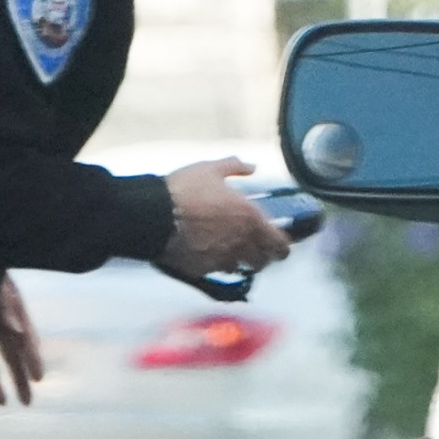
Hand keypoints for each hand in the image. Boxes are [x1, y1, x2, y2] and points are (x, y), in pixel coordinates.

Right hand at [160, 157, 290, 280]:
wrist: (154, 215)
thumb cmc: (183, 191)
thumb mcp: (211, 169)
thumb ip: (235, 167)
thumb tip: (252, 167)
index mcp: (249, 219)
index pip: (279, 243)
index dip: (283, 247)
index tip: (282, 246)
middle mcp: (239, 244)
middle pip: (262, 261)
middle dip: (263, 256)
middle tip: (258, 249)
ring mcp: (220, 260)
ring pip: (240, 268)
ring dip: (240, 262)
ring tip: (232, 252)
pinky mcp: (201, 270)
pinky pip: (215, 272)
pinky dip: (216, 265)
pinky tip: (208, 255)